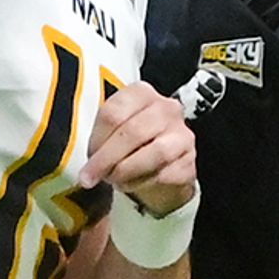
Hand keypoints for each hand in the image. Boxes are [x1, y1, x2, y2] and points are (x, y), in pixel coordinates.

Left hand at [81, 78, 196, 214]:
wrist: (162, 168)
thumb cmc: (132, 146)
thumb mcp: (114, 131)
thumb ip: (102, 138)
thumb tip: (89, 164)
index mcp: (142, 93)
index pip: (114, 112)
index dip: (97, 138)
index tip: (88, 157)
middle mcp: (166, 108)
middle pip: (132, 132)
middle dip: (107, 159)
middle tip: (90, 177)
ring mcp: (182, 134)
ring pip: (154, 153)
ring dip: (126, 171)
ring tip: (114, 180)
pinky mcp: (190, 161)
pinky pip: (165, 174)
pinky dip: (143, 183)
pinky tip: (132, 185)